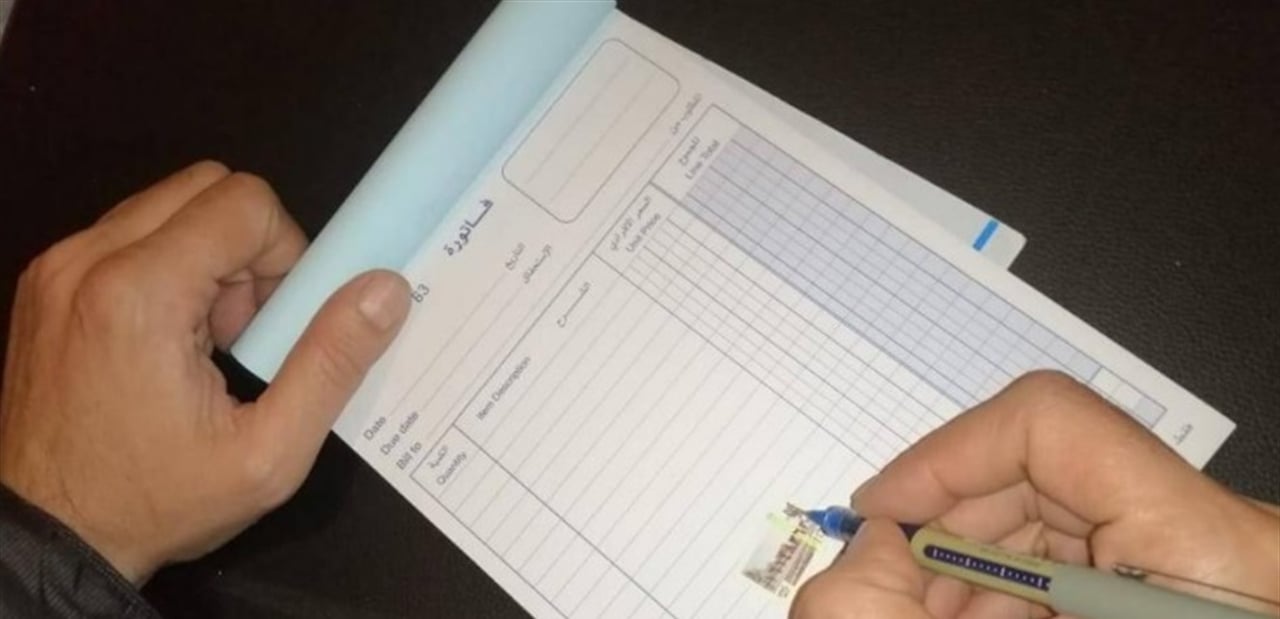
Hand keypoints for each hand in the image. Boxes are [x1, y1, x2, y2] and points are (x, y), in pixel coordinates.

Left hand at [0, 162, 409, 583]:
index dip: (285, 254)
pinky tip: (167, 340)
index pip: (245, 202)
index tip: (277, 324)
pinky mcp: (46, 280)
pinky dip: (167, 266)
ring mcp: (58, 266)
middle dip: (248, 249)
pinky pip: (130, 232)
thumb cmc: (159, 501)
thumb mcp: (269, 453)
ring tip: (206, 340)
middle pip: (207, 186)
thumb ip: (333, 363)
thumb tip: (387, 290)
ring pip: (169, 204)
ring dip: (208, 256)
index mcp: (139, 294)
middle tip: (245, 330)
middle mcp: (87, 260)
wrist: (52, 536)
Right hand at [791, 371, 1279, 617]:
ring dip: (972, 573)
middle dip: (948, 532)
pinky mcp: (1184, 584)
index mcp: (1206, 547)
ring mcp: (1200, 559)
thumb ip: (920, 609)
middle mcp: (1214, 533)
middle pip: (1038, 472)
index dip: (945, 458)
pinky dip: (1013, 596)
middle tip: (893, 590)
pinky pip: (1077, 560)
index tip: (883, 513)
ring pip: (1051, 517)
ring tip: (934, 618)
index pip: (1050, 425)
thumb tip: (871, 545)